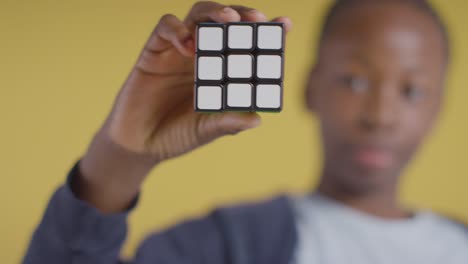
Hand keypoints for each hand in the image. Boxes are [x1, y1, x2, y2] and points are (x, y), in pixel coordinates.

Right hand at [76, 1, 292, 212]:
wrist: (139, 145)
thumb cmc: (177, 136)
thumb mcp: (207, 130)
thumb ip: (228, 122)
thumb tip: (257, 119)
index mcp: (222, 73)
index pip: (248, 46)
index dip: (267, 32)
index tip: (284, 24)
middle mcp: (205, 57)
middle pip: (226, 22)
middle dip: (243, 15)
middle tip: (256, 19)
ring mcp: (180, 51)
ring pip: (199, 14)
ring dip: (215, 13)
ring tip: (228, 20)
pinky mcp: (154, 51)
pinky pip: (166, 27)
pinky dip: (178, 29)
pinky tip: (188, 45)